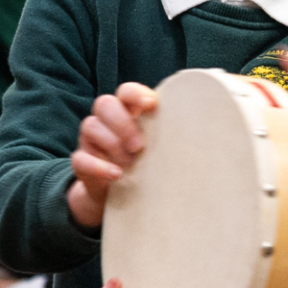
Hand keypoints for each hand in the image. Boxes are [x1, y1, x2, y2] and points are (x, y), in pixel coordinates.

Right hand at [66, 82, 157, 228]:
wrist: (117, 195)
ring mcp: (91, 140)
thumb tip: (206, 132)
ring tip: (131, 164)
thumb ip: (169, 136)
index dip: (135, 94)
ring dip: (113, 144)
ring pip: (90, 126)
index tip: (151, 105)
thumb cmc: (144, 165)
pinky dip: (99, 166)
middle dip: (122, 122)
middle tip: (140, 146)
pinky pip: (80, 158)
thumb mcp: (158, 148)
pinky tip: (116, 175)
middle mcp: (105, 121)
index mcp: (126, 112)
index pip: (126, 92)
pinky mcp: (82, 162)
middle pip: (104, 104)